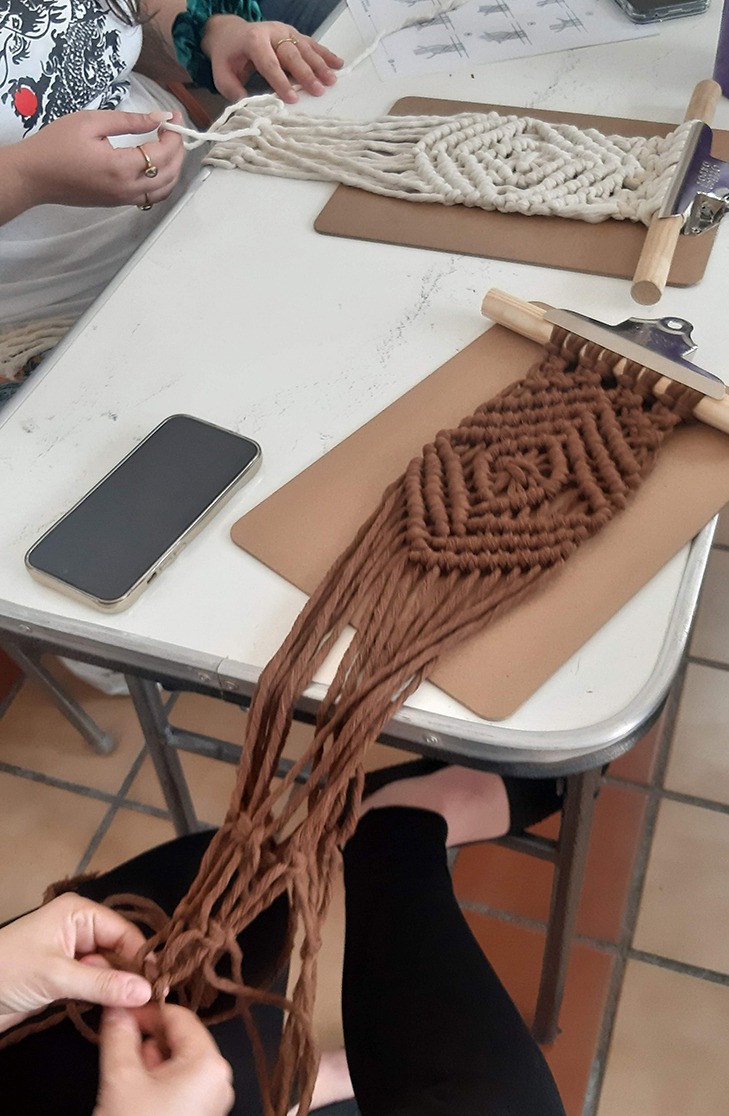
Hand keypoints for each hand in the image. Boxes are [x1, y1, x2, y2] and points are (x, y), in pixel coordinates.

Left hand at [0, 893, 151, 1032]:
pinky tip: (120, 1007)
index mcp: (79, 913)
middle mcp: (80, 927)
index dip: (143, 957)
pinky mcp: (65, 975)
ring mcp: (72, 952)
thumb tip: (146, 991)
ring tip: (142, 1007)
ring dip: (120, 986)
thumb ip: (103, 984)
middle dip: (133, 973)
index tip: (161, 984)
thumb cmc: (9, 972)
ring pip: (109, 968)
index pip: (124, 932)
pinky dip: (105, 994)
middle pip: (119, 949)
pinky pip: (95, 981)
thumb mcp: (57, 977)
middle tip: (154, 1000)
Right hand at [12, 109, 185, 212]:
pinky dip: (163, 181)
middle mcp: (127, 189)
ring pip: (165, 190)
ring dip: (174, 168)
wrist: (35, 175)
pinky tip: (157, 164)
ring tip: (169, 145)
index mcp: (121, 167)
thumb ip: (130, 120)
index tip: (174, 116)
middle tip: (174, 128)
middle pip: (170, 174)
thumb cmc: (56, 146)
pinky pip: (152, 197)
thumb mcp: (91, 121)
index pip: (163, 153)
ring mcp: (124, 199)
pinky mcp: (119, 203)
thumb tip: (159, 117)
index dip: (174, 134)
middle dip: (178, 149)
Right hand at [94, 1003, 233, 1115]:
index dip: (147, 1011)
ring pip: (180, 1063)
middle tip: (119, 1040)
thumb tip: (117, 1006)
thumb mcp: (121, 1077)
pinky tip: (136, 1091)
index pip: (180, 1016)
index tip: (121, 1011)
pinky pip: (182, 1086)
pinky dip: (159, 1081)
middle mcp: (219, 1079)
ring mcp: (212, 1102)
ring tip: (125, 1070)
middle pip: (182, 1039)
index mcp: (209, 1063)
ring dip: (152, 1059)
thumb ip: (119, 1034)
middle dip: (149, 1037)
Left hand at [201, 15, 342, 103]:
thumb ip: (234, 90)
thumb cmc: (228, 57)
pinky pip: (311, 43)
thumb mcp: (222, 75)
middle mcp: (272, 32)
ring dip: (320, 65)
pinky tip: (338, 63)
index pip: (269, 63)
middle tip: (318, 90)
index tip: (291, 100)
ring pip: (304, 47)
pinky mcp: (293, 34)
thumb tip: (250, 106)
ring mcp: (285, 31)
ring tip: (331, 80)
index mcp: (253, 40)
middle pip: (291, 54)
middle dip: (306, 73)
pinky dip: (325, 54)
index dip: (281, 82)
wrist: (230, 33)